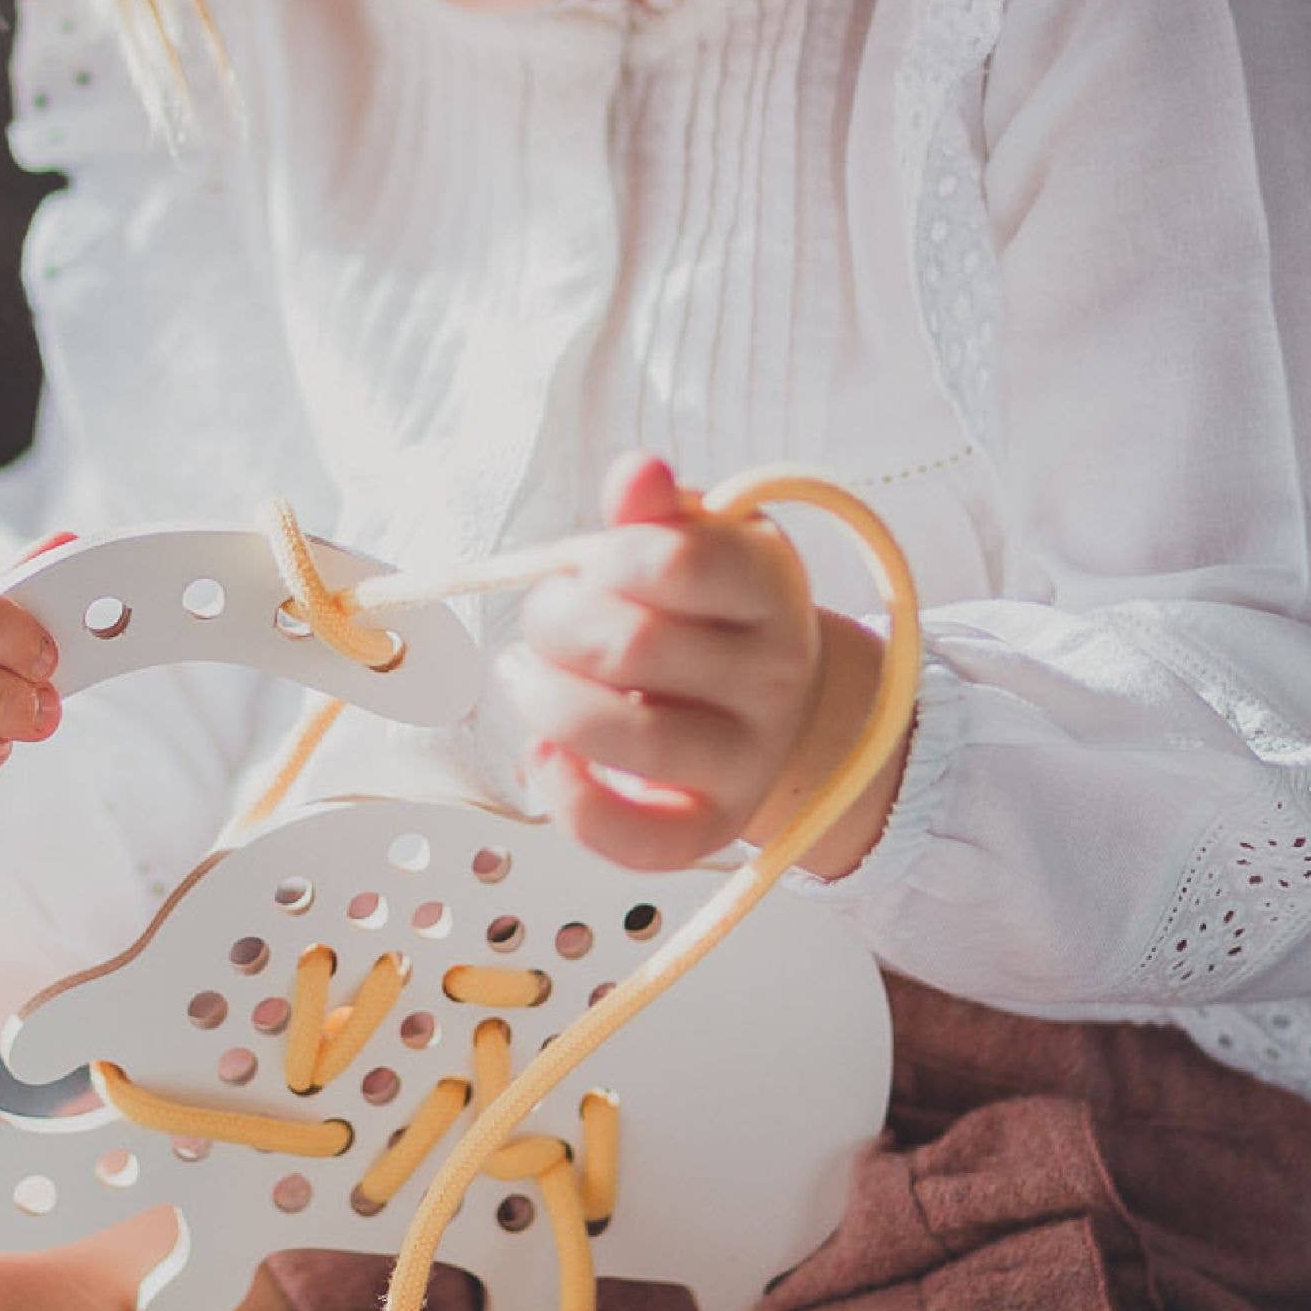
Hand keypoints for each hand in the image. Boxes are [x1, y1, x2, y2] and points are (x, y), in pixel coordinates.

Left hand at [499, 454, 900, 874]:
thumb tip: (636, 471)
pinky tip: (545, 753)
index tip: (591, 564)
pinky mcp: (712, 828)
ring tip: (526, 675)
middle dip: (556, 623)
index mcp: (768, 587)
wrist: (784, 707)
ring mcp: (747, 758)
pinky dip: (571, 799)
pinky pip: (637, 839)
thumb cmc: (714, 612)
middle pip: (632, 648)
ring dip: (547, 701)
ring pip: (629, 738)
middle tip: (548, 616)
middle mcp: (772, 676)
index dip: (606, 558)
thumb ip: (658, 510)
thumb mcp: (701, 541)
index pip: (675, 562)